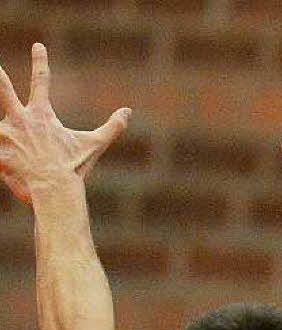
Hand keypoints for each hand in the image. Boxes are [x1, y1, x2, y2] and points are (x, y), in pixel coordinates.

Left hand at [0, 43, 130, 203]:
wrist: (54, 190)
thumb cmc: (74, 168)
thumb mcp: (94, 145)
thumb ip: (112, 127)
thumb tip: (128, 111)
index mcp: (41, 115)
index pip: (42, 80)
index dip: (40, 61)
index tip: (38, 46)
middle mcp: (19, 120)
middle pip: (3, 90)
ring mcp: (4, 136)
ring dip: (4, 134)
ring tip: (8, 138)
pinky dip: (2, 156)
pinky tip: (5, 161)